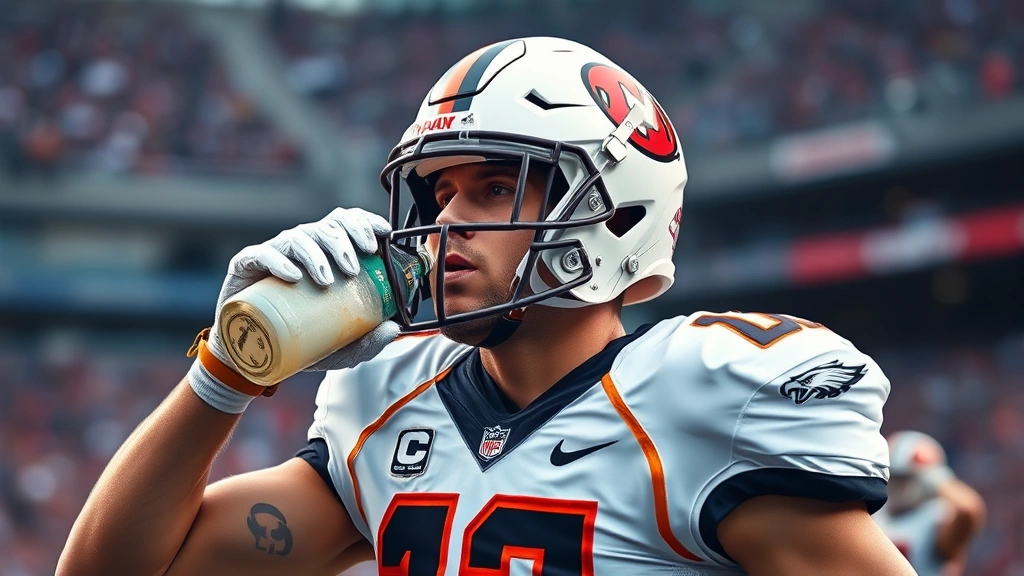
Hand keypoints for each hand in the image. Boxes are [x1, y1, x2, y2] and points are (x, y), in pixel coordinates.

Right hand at [208, 207, 398, 373]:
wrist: (253, 356)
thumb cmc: (298, 341)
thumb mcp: (340, 348)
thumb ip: (367, 341)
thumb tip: (392, 330)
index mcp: (326, 254)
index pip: (346, 223)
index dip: (364, 222)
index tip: (382, 235)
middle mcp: (302, 248)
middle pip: (327, 226)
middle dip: (344, 242)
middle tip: (354, 269)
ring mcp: (274, 254)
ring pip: (299, 238)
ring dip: (316, 255)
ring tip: (327, 280)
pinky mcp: (247, 266)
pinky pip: (261, 254)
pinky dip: (278, 261)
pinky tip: (293, 276)